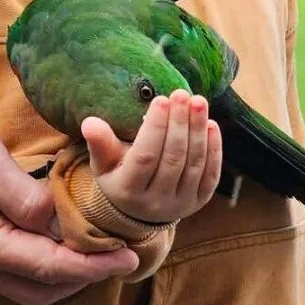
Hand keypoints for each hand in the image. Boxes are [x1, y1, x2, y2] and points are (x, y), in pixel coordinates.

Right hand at [0, 114, 137, 304]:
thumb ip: (27, 198)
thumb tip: (63, 225)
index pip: (49, 267)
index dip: (93, 266)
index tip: (128, 258)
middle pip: (42, 289)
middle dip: (83, 277)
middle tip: (118, 255)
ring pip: (30, 285)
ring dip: (66, 275)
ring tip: (97, 251)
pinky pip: (16, 269)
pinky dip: (46, 265)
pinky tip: (62, 242)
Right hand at [81, 90, 222, 223]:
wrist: (140, 210)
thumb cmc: (119, 176)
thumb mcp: (103, 163)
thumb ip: (99, 143)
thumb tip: (90, 122)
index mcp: (129, 191)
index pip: (145, 157)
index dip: (155, 129)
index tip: (161, 99)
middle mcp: (156, 201)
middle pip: (173, 158)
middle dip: (179, 123)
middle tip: (182, 94)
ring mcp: (181, 203)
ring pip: (194, 164)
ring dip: (198, 130)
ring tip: (198, 102)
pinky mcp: (200, 201)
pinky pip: (211, 174)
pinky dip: (214, 148)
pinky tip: (211, 124)